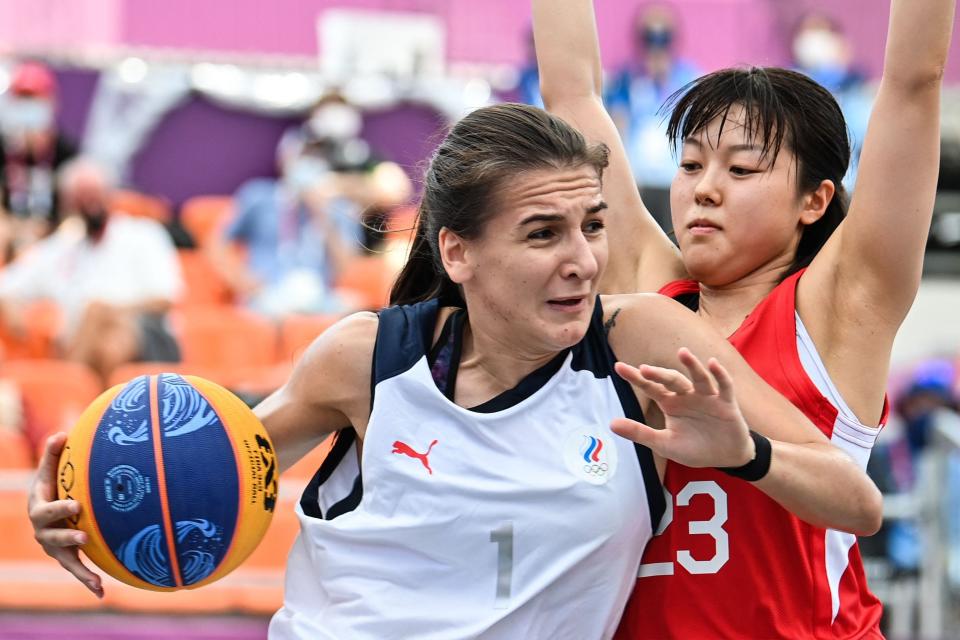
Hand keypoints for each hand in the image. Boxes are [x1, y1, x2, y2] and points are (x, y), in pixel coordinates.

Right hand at [27, 433, 103, 597]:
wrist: (47, 510)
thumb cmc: (51, 486)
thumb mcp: (49, 472)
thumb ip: (52, 454)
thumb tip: (60, 433)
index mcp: (39, 509)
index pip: (46, 510)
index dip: (59, 508)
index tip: (76, 504)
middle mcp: (44, 531)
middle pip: (52, 536)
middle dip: (67, 535)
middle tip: (84, 535)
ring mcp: (55, 547)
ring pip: (65, 559)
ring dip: (80, 568)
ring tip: (95, 579)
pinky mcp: (67, 557)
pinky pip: (77, 571)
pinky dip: (88, 582)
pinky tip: (102, 594)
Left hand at [611, 348, 754, 468]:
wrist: (725, 458)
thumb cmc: (694, 448)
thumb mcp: (663, 444)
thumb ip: (639, 433)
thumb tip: (610, 424)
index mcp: (670, 403)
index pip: (650, 387)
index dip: (636, 377)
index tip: (618, 367)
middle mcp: (686, 396)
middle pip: (672, 380)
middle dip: (659, 374)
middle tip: (643, 369)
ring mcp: (706, 397)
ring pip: (698, 377)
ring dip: (691, 365)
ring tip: (683, 352)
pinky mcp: (726, 404)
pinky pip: (724, 386)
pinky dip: (719, 375)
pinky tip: (713, 363)